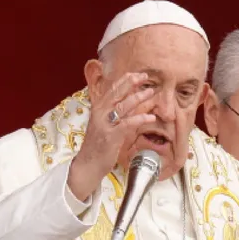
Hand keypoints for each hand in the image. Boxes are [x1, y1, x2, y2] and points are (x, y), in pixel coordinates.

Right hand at [69, 72, 156, 199]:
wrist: (88, 164)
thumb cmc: (98, 146)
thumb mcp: (105, 125)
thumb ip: (116, 114)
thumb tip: (130, 103)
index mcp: (98, 109)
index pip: (112, 90)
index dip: (124, 80)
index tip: (137, 74)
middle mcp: (100, 113)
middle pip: (116, 93)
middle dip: (131, 83)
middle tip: (145, 76)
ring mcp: (105, 124)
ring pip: (123, 106)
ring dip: (138, 97)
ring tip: (150, 92)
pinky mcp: (111, 136)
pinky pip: (127, 124)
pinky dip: (139, 118)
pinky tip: (150, 116)